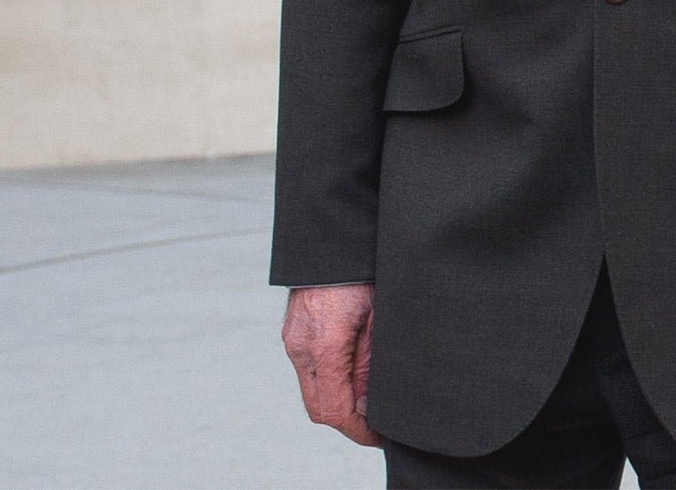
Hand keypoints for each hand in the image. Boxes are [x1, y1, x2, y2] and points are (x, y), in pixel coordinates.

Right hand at [282, 283, 382, 446]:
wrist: (334, 240)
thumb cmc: (364, 271)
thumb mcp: (381, 316)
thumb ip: (373, 362)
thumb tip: (371, 403)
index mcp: (324, 345)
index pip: (334, 409)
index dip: (358, 430)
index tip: (380, 436)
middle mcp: (301, 347)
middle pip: (319, 407)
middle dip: (349, 421)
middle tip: (379, 424)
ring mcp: (293, 340)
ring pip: (312, 391)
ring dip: (340, 401)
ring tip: (371, 400)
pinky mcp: (294, 334)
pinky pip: (310, 371)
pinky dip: (330, 381)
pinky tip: (354, 375)